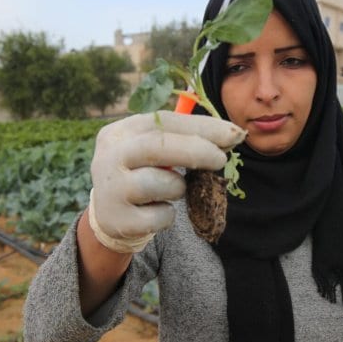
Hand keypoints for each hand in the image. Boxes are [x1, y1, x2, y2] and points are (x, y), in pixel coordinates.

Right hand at [87, 112, 244, 253]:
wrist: (109, 217)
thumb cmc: (141, 175)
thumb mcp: (151, 151)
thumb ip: (183, 139)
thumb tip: (232, 135)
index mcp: (119, 132)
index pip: (163, 121)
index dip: (201, 127)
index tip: (233, 134)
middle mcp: (109, 157)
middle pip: (157, 146)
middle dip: (196, 150)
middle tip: (221, 159)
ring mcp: (110, 189)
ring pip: (160, 182)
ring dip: (178, 187)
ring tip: (171, 190)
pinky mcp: (118, 220)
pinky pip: (160, 216)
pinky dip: (167, 215)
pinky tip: (156, 211)